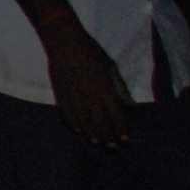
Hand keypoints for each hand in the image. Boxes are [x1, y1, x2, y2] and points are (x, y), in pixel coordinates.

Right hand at [41, 17, 132, 148]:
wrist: (65, 42)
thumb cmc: (91, 52)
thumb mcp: (111, 68)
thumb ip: (119, 88)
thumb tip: (128, 104)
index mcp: (105, 88)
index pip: (116, 115)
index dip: (121, 129)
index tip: (124, 139)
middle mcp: (90, 95)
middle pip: (100, 122)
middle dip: (107, 136)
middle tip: (112, 147)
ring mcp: (74, 95)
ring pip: (84, 120)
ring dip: (91, 133)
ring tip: (96, 142)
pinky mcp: (61, 93)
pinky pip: (67, 113)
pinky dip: (73, 123)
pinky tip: (78, 130)